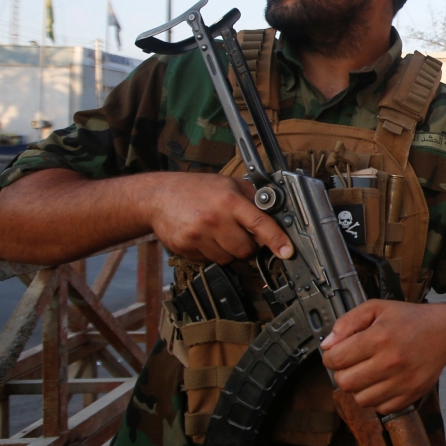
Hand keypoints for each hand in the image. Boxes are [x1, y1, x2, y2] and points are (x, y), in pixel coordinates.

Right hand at [148, 173, 292, 263]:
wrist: (158, 197)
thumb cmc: (196, 189)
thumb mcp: (228, 183)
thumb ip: (253, 197)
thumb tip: (276, 213)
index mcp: (229, 200)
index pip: (259, 223)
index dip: (276, 239)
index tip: (287, 251)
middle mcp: (214, 219)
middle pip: (246, 249)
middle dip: (249, 246)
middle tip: (241, 234)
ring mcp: (199, 236)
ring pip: (229, 259)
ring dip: (231, 251)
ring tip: (221, 233)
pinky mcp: (187, 249)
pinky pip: (211, 261)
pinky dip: (213, 254)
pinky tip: (206, 237)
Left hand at [320, 299, 445, 413]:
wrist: (444, 333)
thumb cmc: (409, 319)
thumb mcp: (376, 308)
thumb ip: (347, 322)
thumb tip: (327, 345)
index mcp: (379, 337)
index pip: (336, 359)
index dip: (330, 357)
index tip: (336, 353)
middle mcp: (391, 361)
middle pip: (345, 383)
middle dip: (342, 373)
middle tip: (351, 364)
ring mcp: (402, 382)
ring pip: (360, 400)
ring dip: (358, 388)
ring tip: (366, 373)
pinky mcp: (411, 395)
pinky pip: (380, 408)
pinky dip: (376, 398)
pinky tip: (381, 382)